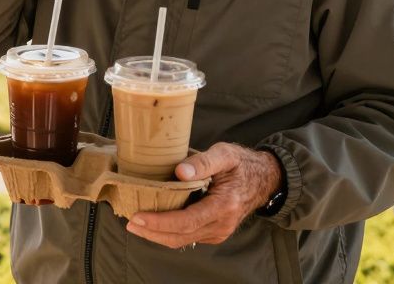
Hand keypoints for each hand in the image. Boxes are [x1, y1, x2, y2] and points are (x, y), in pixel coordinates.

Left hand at [126, 143, 281, 248]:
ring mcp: (219, 232)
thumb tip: (179, 171)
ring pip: (183, 240)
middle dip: (152, 232)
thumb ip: (203, 161)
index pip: (186, 221)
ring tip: (136, 223)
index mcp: (224, 206)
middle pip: (180, 236)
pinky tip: (155, 222)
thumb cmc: (241, 163)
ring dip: (158, 234)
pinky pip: (188, 237)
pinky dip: (169, 232)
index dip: (159, 222)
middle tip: (130, 222)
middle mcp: (221, 224)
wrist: (264, 179)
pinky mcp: (215, 233)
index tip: (138, 217)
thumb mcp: (225, 154)